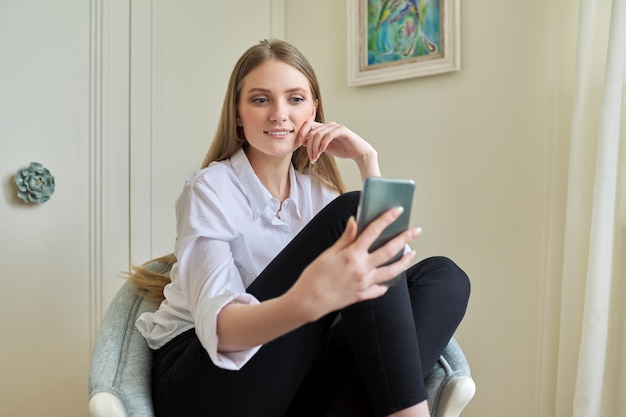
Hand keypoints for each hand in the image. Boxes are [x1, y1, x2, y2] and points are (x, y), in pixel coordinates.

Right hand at [286, 207, 419, 321]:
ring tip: (412, 253)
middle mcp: (362, 269)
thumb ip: (345, 238)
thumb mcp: (328, 253)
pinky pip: (380, 289)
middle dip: (405, 238)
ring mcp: (364, 283)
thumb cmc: (314, 276)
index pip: (373, 232)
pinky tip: (391, 278)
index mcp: (352, 255)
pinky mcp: (362, 295)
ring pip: (391, 271)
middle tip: (416, 231)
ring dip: (404, 261)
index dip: (386, 219)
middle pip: (389, 251)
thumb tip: (354, 221)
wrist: (308, 301)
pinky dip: (386, 283)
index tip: (397, 210)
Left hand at [298, 121, 379, 176]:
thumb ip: (315, 143)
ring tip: (316, 157)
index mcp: (324, 128)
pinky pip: (328, 135)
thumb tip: (302, 141)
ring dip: (315, 147)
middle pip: (311, 130)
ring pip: (318, 134)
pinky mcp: (342, 130)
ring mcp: (335, 127)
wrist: (359, 153)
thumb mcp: (325, 148)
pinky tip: (322, 152)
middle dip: (308, 145)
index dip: (301, 133)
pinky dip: (323, 144)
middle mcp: (329, 125)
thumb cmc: (343, 149)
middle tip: (311, 157)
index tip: (298, 145)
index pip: (307, 125)